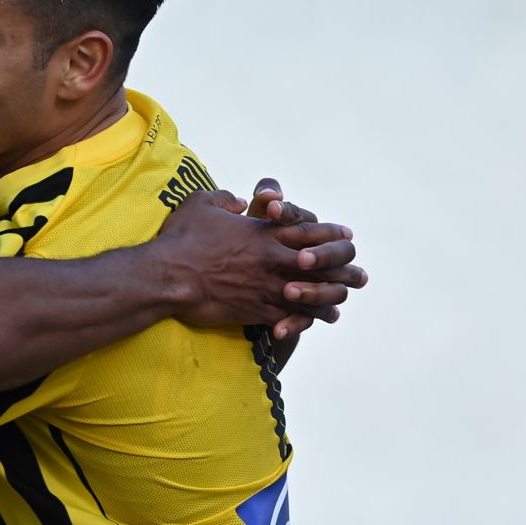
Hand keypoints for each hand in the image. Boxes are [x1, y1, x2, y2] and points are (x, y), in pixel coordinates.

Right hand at [156, 188, 364, 335]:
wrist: (168, 276)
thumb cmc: (181, 238)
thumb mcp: (200, 204)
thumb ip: (224, 199)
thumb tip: (239, 201)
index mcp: (263, 233)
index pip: (308, 231)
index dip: (330, 235)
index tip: (346, 237)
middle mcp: (271, 259)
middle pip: (319, 265)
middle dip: (340, 270)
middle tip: (357, 276)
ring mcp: (266, 286)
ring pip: (309, 295)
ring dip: (326, 300)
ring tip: (336, 307)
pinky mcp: (255, 310)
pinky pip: (288, 316)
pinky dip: (301, 321)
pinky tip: (309, 325)